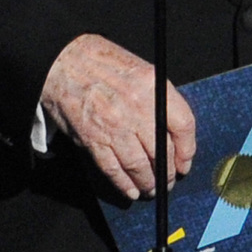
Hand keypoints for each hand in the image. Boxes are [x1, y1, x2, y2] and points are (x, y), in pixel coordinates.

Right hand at [40, 34, 196, 201]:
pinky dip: (123, 183)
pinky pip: (113, 169)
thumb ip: (159, 99)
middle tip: (168, 180)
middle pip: (162, 151)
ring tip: (151, 188)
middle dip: (168, 172)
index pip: (183, 124)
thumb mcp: (140, 70)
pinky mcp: (93, 139)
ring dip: (148, 183)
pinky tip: (130, 189)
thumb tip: (173, 134)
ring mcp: (114, 125)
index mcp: (152, 86)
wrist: (64, 62)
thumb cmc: (102, 63)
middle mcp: (136, 107)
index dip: (187, 149)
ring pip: (139, 166)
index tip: (184, 161)